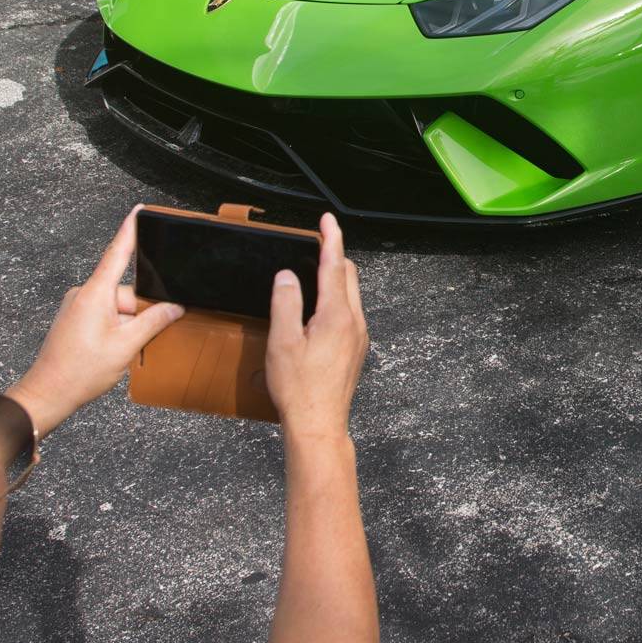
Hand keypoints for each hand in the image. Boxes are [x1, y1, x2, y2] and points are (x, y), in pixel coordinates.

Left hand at [7, 208, 186, 437]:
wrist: (48, 394)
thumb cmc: (79, 371)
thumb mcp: (125, 346)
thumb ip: (154, 322)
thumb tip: (175, 308)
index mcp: (95, 293)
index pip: (117, 252)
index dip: (130, 230)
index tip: (139, 210)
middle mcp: (84, 294)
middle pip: (126, 292)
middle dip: (140, 313)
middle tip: (138, 340)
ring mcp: (77, 307)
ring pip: (117, 307)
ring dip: (127, 326)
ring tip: (119, 352)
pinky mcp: (74, 320)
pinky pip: (105, 316)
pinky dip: (116, 330)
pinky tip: (113, 351)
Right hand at [265, 213, 367, 440]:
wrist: (319, 424)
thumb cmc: (298, 388)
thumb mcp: (282, 342)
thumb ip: (285, 302)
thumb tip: (288, 275)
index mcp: (336, 315)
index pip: (335, 265)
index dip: (331, 237)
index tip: (328, 218)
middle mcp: (354, 322)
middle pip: (348, 275)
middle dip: (334, 255)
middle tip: (315, 243)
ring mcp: (359, 336)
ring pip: (351, 295)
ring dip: (335, 278)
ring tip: (313, 272)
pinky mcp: (356, 350)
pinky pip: (350, 312)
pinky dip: (336, 299)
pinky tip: (318, 308)